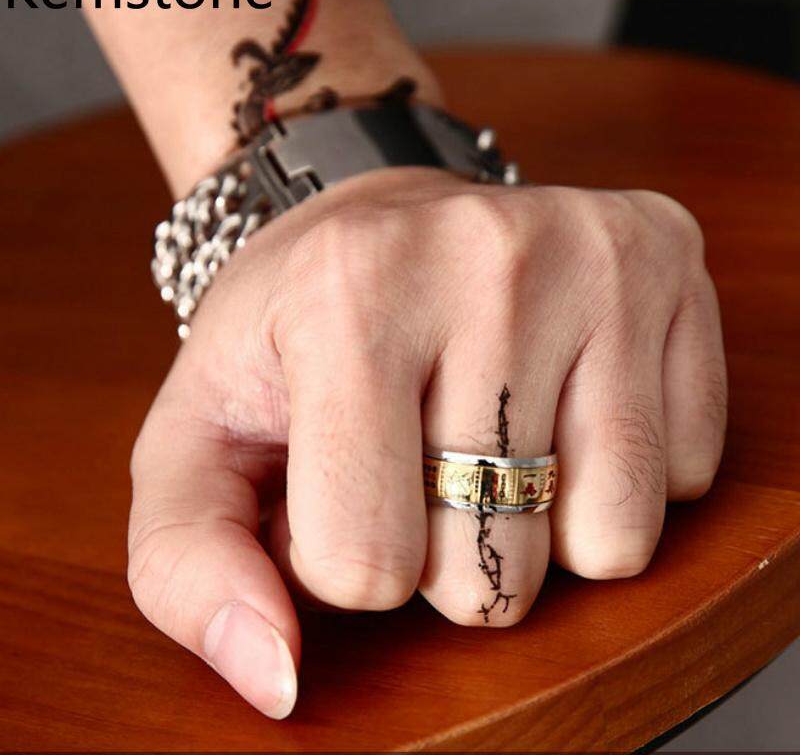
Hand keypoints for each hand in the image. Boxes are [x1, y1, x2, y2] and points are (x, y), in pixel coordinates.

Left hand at [128, 167, 725, 717]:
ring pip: (607, 540)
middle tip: (421, 450)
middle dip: (446, 547)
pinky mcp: (670, 266)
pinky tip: (559, 396)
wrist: (377, 217)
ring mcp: (598, 259)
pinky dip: (611, 471)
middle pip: (494, 570)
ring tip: (491, 426)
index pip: (365, 565)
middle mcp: (489, 260)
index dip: (344, 556)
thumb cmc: (290, 332)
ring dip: (539, 520)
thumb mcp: (198, 438)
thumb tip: (276, 678)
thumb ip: (191, 567)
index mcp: (348, 295)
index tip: (342, 481)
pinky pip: (679, 476)